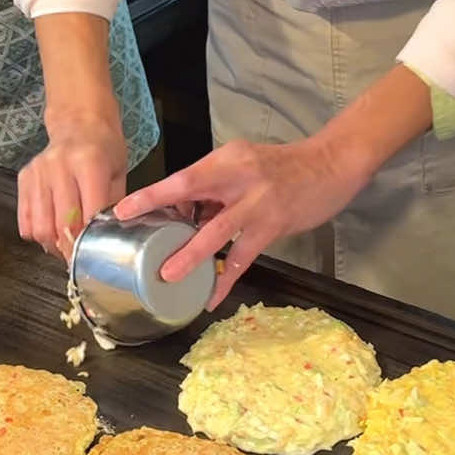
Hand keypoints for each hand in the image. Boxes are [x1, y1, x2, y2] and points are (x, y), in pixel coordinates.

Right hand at [17, 115, 126, 258]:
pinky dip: (36, 232)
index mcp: (89, 162)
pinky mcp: (25, 176)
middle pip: (61, 224)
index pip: (89, 214)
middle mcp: (60, 166)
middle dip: (70, 248)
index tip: (95, 253)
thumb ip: (114, 206)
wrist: (79, 122)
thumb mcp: (118, 173)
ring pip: (39, 226)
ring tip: (63, 245)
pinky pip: (24, 219)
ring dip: (52, 244)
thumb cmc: (104, 149)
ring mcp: (39, 171)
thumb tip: (110, 240)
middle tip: (78, 255)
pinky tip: (50, 229)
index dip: (91, 240)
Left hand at [115, 134, 373, 308]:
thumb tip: (185, 212)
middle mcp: (238, 175)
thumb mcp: (245, 163)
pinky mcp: (273, 225)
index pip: (183, 176)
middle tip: (132, 232)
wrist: (330, 164)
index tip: (124, 209)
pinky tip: (211, 296)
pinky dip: (226, 278)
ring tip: (169, 274)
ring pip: (217, 231)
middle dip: (158, 211)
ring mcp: (257, 201)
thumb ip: (217, 186)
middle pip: (191, 192)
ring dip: (191, 254)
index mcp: (226, 158)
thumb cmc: (283, 166)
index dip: (153, 193)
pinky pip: (243, 257)